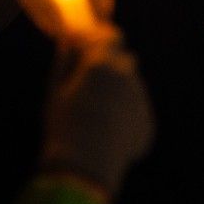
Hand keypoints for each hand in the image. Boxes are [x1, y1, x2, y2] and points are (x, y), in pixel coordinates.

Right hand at [41, 33, 154, 198]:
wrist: (85, 167)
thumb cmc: (64, 125)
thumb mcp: (55, 90)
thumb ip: (65, 60)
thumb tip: (67, 39)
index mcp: (103, 63)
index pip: (111, 36)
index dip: (101, 39)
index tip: (90, 46)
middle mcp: (127, 76)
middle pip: (125, 60)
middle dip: (110, 67)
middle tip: (89, 85)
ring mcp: (140, 100)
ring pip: (131, 87)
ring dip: (118, 93)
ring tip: (94, 118)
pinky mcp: (147, 123)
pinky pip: (136, 112)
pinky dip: (124, 117)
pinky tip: (105, 135)